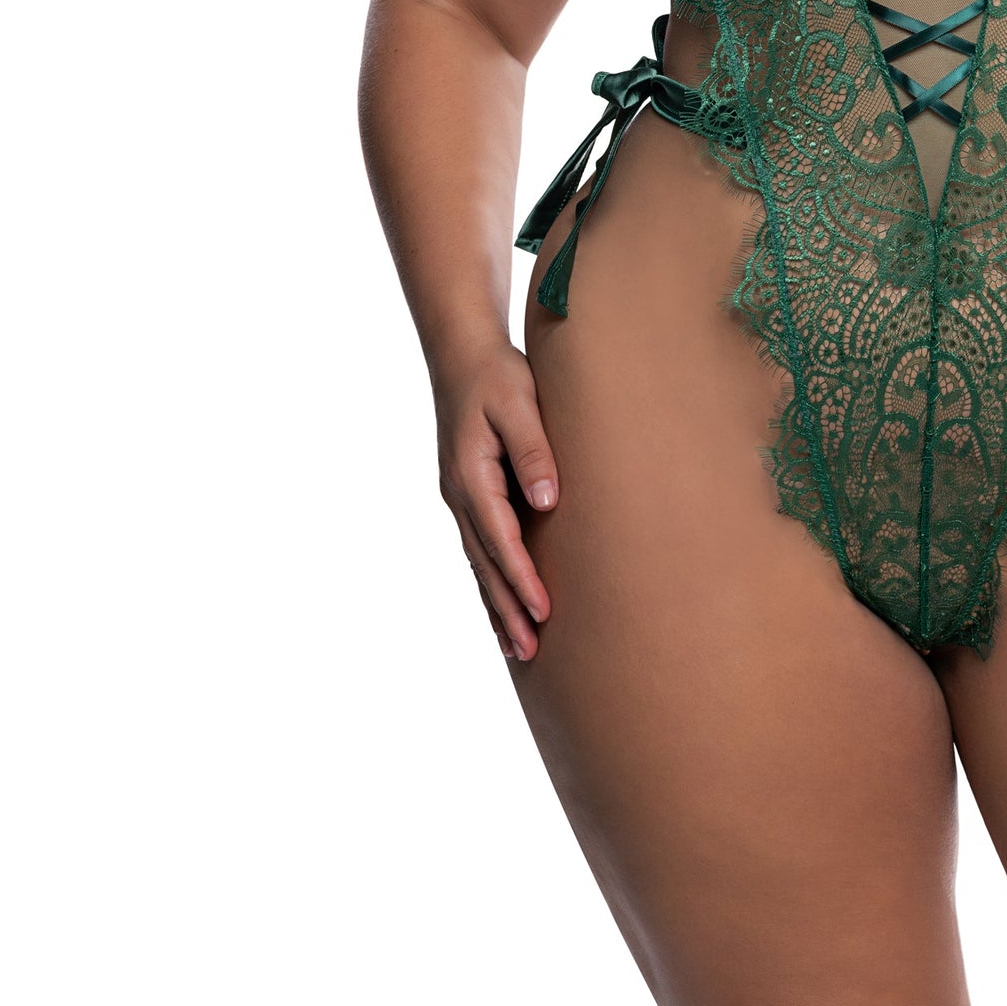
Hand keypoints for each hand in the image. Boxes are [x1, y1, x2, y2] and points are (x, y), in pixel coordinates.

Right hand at [434, 342, 559, 662]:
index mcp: (470, 475)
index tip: (543, 611)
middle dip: (507, 609)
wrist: (461, 353)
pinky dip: (490, 581)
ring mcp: (459, 497)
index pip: (500, 539)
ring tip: (518, 648)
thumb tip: (548, 502)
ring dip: (497, 605)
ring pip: (479, 563)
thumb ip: (533, 451)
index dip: (522, 578)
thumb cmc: (496, 373)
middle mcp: (459, 494)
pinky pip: (479, 548)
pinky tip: (502, 605)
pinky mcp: (468, 495)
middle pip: (485, 564)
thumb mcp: (519, 403)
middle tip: (530, 652)